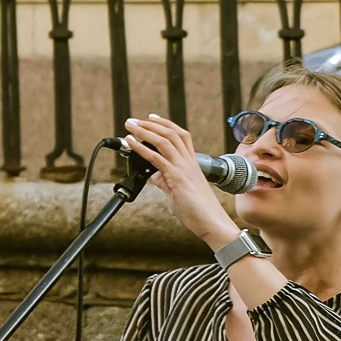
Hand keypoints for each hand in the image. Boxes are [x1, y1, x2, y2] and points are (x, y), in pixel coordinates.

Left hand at [122, 114, 239, 246]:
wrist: (211, 223)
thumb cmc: (198, 210)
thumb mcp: (178, 191)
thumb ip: (166, 181)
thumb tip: (154, 176)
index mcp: (192, 163)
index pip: (181, 136)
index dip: (166, 124)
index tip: (151, 118)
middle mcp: (189, 162)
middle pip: (172, 134)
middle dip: (150, 124)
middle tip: (132, 120)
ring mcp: (184, 169)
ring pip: (164, 141)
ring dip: (144, 131)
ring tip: (129, 125)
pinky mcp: (177, 178)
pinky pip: (157, 158)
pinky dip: (141, 148)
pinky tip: (130, 143)